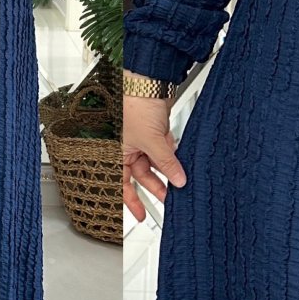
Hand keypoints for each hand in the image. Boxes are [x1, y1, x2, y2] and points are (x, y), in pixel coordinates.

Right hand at [123, 93, 187, 223]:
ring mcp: (144, 140)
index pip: (123, 184)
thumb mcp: (152, 142)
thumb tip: (178, 180)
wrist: (149, 83)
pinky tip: (180, 165)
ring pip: (155, 164)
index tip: (141, 216)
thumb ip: (167, 163)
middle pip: (142, 175)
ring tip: (179, 185)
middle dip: (156, 187)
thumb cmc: (136, 106)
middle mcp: (128, 148)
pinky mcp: (156, 132)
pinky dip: (172, 158)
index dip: (132, 202)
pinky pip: (164, 151)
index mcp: (117, 152)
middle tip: (169, 199)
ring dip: (167, 173)